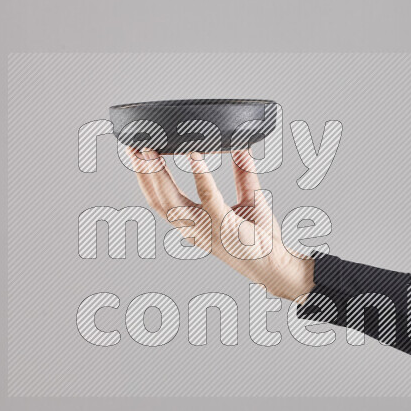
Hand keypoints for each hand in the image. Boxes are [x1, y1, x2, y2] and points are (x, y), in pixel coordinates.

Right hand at [125, 147, 314, 300]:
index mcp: (192, 223)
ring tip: (151, 148)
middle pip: (157, 198)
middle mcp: (192, 228)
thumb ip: (243, 173)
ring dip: (158, 172)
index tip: (136, 152)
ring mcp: (205, 229)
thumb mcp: (249, 198)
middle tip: (133, 145)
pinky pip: (208, 197)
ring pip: (171, 199)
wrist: (276, 265)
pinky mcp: (224, 226)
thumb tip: (241, 146)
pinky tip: (195, 155)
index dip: (144, 176)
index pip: (159, 198)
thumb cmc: (260, 238)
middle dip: (142, 171)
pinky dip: (200, 175)